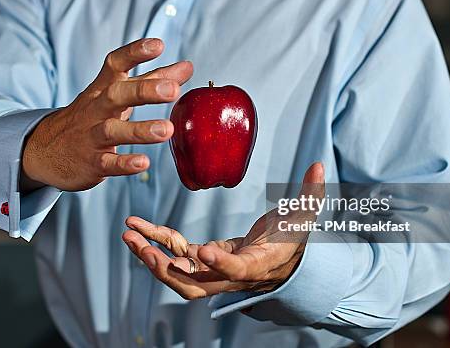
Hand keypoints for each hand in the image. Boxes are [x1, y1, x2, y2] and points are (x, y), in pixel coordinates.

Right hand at [22, 38, 192, 190]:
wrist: (47, 150)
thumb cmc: (93, 117)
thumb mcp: (118, 95)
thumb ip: (153, 80)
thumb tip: (187, 66)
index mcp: (103, 88)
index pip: (115, 64)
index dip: (135, 53)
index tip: (158, 45)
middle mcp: (96, 109)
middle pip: (116, 94)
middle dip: (144, 90)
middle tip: (173, 89)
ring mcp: (91, 136)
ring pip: (112, 130)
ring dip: (140, 130)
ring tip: (167, 130)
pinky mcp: (91, 163)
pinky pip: (107, 163)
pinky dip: (124, 164)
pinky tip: (143, 163)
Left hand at [122, 163, 324, 298]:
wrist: (282, 260)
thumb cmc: (293, 238)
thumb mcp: (304, 216)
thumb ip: (311, 193)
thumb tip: (319, 165)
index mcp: (258, 264)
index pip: (238, 270)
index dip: (221, 264)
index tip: (202, 250)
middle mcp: (232, 275)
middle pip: (196, 284)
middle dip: (167, 270)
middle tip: (145, 249)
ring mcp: (215, 270)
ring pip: (179, 274)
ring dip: (152, 258)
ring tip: (130, 236)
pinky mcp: (204, 260)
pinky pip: (175, 255)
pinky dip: (156, 242)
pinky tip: (139, 227)